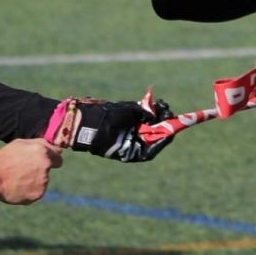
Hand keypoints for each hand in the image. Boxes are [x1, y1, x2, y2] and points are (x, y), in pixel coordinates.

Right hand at [0, 138, 62, 204]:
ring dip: (35, 180)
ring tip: (18, 177)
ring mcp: (43, 182)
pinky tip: (18, 185)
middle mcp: (46, 167)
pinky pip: (37, 192)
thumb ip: (40, 144)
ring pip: (43, 181)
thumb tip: (55, 148)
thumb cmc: (5, 157)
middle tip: (26, 169)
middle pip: (49, 170)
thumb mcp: (21, 143)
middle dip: (41, 169)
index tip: (43, 161)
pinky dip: (30, 190)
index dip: (51, 159)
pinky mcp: (37, 195)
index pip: (58, 158)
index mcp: (43, 152)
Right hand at [44, 90, 174, 162]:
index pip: (154, 147)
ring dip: (155, 114)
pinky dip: (145, 111)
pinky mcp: (122, 124)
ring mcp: (126, 134)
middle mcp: (131, 144)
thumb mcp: (125, 115)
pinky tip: (152, 102)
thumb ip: (141, 112)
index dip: (165, 135)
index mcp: (132, 151)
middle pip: (152, 134)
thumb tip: (153, 112)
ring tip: (159, 104)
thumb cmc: (104, 122)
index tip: (173, 126)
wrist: (82, 121)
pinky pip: (138, 119)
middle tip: (166, 110)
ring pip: (147, 125)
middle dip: (161, 121)